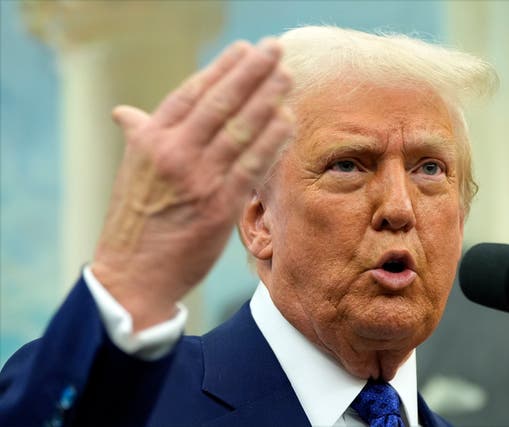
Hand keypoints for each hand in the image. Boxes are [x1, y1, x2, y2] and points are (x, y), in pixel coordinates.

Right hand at [92, 39, 292, 329]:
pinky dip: (272, 142)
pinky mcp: (219, 206)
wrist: (134, 273)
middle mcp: (173, 153)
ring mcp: (198, 179)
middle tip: (275, 49)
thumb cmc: (135, 220)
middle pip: (220, 103)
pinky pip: (252, 166)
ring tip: (287, 77)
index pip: (191, 93)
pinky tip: (288, 121)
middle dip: (252, 73)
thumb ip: (138, 136)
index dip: (222, 68)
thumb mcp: (130, 171)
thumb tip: (124, 112)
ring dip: (268, 100)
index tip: (245, 50)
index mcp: (149, 140)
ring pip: (240, 130)